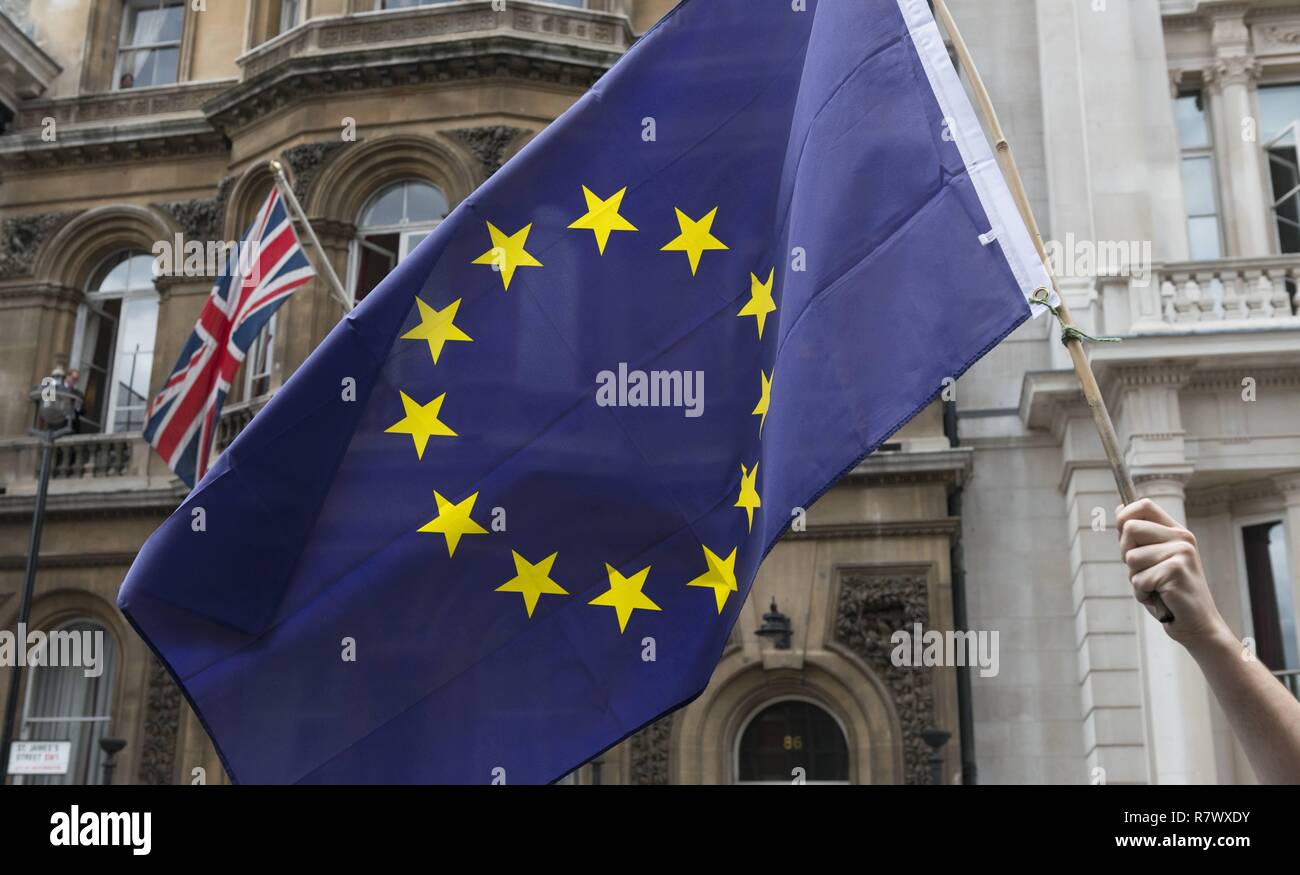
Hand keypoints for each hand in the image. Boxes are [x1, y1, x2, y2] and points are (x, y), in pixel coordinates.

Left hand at [1117, 499, 1230, 646]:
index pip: (1144, 505)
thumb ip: (1140, 538)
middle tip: (1143, 572)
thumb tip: (1120, 508)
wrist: (1197, 624)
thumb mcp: (1154, 560)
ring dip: (1135, 578)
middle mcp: (1181, 538)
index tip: (1122, 534)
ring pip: (1130, 557)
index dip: (1124, 516)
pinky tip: (1160, 597)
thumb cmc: (1170, 593)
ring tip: (1155, 587)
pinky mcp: (1176, 570)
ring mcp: (1181, 553)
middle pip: (1130, 528)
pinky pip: (1138, 579)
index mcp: (1176, 532)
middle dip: (1125, 554)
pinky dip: (1142, 593)